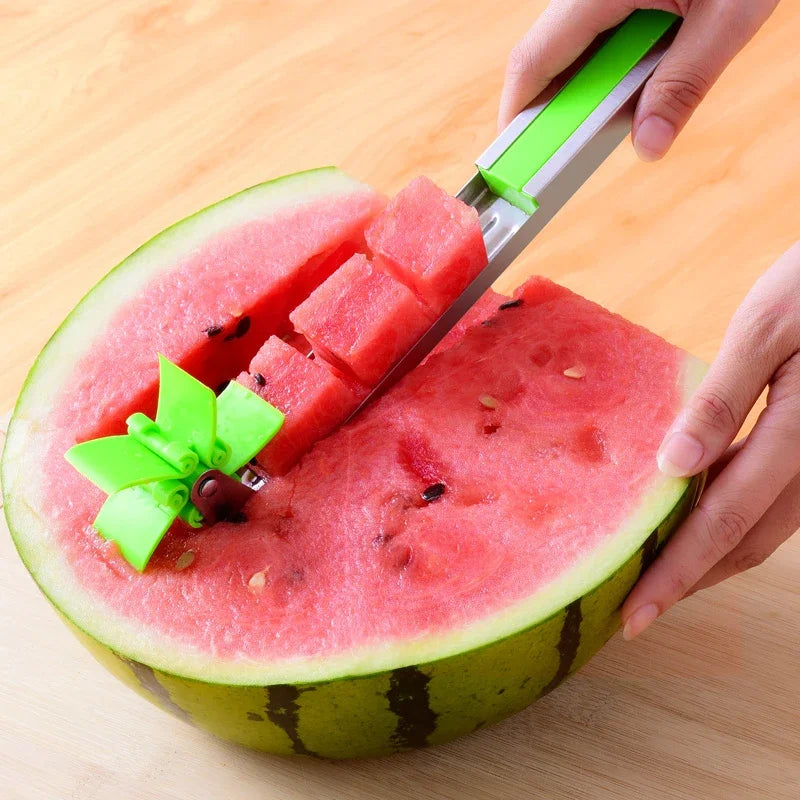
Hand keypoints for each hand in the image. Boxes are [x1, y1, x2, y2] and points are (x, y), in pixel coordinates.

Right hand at [499, 0, 778, 160]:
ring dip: (587, 88)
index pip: (532, 60)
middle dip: (554, 108)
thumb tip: (649, 146)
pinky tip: (638, 81)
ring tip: (614, 117)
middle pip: (545, 57)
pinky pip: (597, 33)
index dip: (517, 114)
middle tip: (568, 151)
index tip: (516, 158)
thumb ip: (685, 83)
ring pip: (570, 47)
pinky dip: (609, 67)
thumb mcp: (727, 15)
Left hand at [621, 241, 799, 638]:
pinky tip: (693, 515)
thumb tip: (674, 468)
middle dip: (689, 579)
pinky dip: (730, 518)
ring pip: (763, 528)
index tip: (637, 614)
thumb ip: (723, 400)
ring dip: (710, 556)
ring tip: (657, 573)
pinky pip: (773, 498)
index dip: (678, 574)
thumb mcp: (764, 329)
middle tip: (637, 608)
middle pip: (746, 541)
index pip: (726, 521)